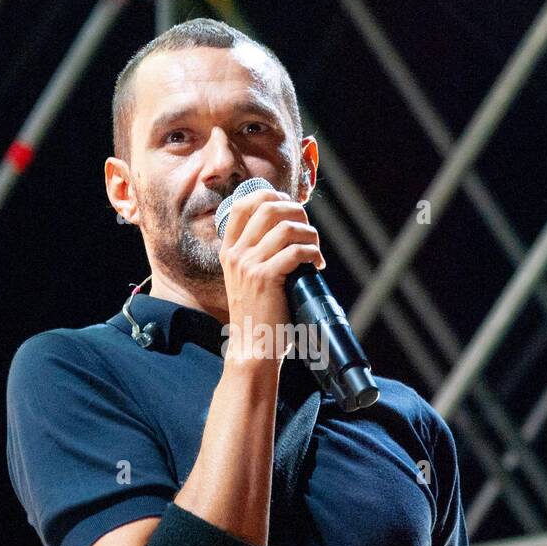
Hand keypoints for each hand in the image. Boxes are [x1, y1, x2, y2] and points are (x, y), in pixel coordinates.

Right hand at [218, 188, 325, 368]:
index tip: (289, 207)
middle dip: (296, 211)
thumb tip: (289, 231)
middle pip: (267, 207)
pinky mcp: (265, 278)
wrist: (252, 349)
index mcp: (229, 251)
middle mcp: (236, 254)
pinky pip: (296, 251)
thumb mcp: (247, 281)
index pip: (242, 205)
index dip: (269, 196)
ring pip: (286, 227)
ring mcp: (248, 265)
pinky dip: (313, 253)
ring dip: (309, 234)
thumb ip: (258, 256)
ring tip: (316, 250)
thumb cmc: (258, 317)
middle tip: (309, 230)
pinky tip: (317, 265)